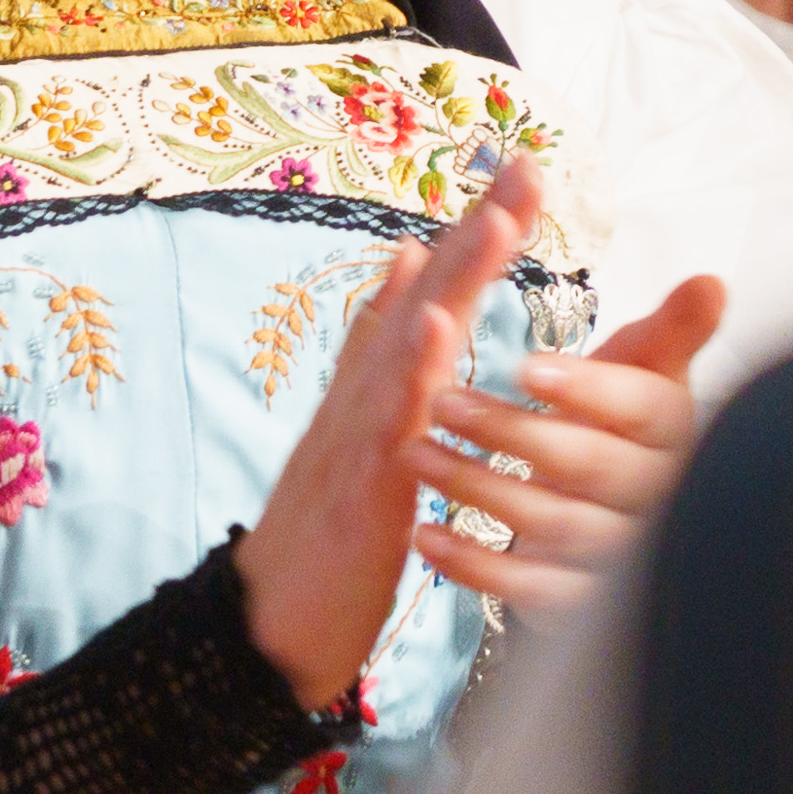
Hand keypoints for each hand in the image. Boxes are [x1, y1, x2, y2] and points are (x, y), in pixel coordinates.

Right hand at [234, 159, 536, 708]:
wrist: (268, 624)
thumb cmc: (328, 535)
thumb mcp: (363, 432)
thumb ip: (382, 347)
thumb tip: (407, 259)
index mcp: (375, 385)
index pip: (431, 293)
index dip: (476, 232)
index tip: (524, 171)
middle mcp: (362, 395)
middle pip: (424, 300)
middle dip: (477, 233)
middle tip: (524, 169)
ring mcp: (355, 436)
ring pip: (408, 345)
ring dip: (453, 282)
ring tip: (495, 224)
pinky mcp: (357, 487)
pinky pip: (388, 423)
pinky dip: (409, 372)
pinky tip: (436, 330)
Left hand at [410, 273, 727, 611]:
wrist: (610, 515)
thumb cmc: (616, 428)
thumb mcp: (644, 372)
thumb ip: (673, 330)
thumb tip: (712, 282)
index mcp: (673, 429)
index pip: (641, 407)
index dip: (587, 388)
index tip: (526, 365)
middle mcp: (655, 494)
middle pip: (589, 465)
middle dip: (512, 432)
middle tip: (443, 402)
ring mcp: (618, 553)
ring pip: (550, 522)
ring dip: (476, 489)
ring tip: (417, 454)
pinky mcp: (580, 601)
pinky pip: (527, 587)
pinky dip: (473, 564)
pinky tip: (425, 535)